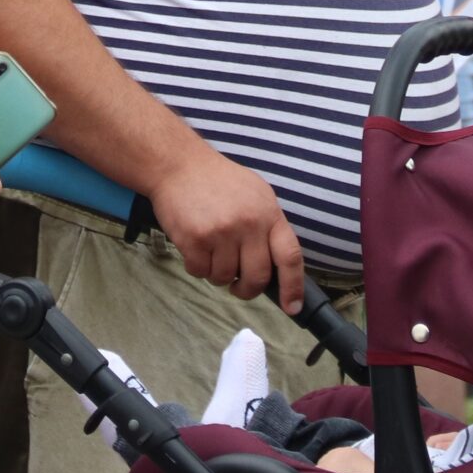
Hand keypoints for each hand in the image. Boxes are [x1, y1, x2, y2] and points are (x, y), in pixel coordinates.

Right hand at [148, 146, 306, 312]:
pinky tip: (195, 247)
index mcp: (268, 213)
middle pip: (257, 277)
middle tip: (238, 286)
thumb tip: (276, 267)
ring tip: (211, 251)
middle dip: (247, 289)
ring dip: (217, 274)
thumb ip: (268, 227)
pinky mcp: (195, 240)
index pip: (290, 257)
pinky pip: (200, 272)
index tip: (292, 308)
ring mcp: (221, 232)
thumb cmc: (218, 181)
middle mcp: (248, 224)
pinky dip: (197, 267)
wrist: (179, 165)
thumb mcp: (256, 195)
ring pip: (225, 278)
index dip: (293, 287)